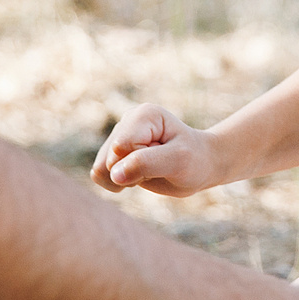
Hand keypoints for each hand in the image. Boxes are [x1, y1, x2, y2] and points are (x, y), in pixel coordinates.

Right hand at [93, 103, 224, 195]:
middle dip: (134, 173)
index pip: (123, 147)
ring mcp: (118, 137)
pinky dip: (119, 183)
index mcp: (143, 115)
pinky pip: (99, 176)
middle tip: (160, 166)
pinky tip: (139, 175)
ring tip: (150, 170)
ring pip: (100, 169)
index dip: (141, 163)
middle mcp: (127, 122)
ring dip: (126, 180)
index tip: (165, 157)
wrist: (199, 165)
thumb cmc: (193, 160)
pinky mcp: (112, 153)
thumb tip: (114, 174)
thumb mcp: (178, 161)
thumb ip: (145, 164)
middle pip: (109, 160)